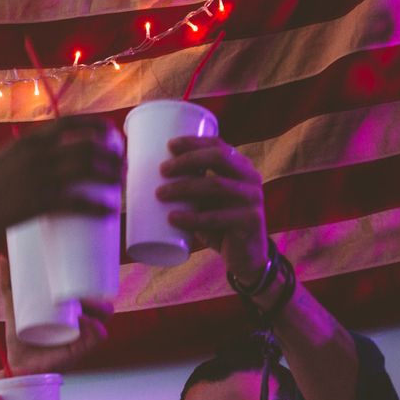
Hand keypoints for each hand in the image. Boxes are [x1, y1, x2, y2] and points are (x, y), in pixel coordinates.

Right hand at [0, 117, 122, 233]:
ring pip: (88, 171)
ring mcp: (40, 178)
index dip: (97, 126)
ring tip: (120, 185)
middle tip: (121, 166)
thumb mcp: (10, 155)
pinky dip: (98, 207)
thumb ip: (33, 152)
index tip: (112, 133)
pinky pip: (78, 203)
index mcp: (31, 139)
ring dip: (111, 176)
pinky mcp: (40, 203)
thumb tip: (57, 156)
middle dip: (111, 155)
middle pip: (87, 147)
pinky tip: (109, 211)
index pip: (72, 122)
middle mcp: (38, 154)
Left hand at [0, 255, 111, 377]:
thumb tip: (2, 257)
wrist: (15, 363)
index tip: (86, 275)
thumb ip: (8, 284)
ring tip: (81, 303)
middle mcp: (81, 326)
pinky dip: (94, 330)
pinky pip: (95, 339)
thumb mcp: (14, 306)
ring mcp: (81, 339)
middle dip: (99, 297)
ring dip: (99, 310)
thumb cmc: (19, 336)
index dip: (96, 287)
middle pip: (102, 309)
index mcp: (72, 314)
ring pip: (102, 322)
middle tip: (81, 290)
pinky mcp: (78, 352)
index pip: (93, 298)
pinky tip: (84, 320)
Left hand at [158, 136, 269, 278]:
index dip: (194, 142)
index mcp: (241, 167)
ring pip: (215, 185)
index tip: (169, 146)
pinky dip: (191, 218)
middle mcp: (250, 178)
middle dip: (187, 160)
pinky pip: (216, 218)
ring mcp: (252, 199)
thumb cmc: (219, 225)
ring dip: (184, 187)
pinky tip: (173, 218)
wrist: (245, 257)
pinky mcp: (249, 222)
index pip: (218, 145)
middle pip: (218, 158)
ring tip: (159, 194)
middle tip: (162, 169)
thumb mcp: (207, 203)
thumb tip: (147, 179)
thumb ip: (191, 190)